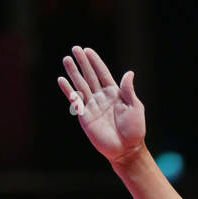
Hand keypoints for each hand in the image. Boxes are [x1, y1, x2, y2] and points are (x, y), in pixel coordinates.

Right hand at [57, 46, 145, 164]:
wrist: (126, 149)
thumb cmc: (134, 130)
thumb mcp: (135, 107)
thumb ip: (128, 90)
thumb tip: (129, 73)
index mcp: (114, 94)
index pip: (102, 73)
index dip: (95, 62)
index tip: (88, 50)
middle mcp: (101, 98)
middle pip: (90, 76)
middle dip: (82, 63)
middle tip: (75, 49)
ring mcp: (92, 106)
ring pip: (81, 85)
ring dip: (73, 73)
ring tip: (66, 59)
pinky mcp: (85, 116)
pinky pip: (75, 101)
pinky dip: (68, 90)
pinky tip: (62, 80)